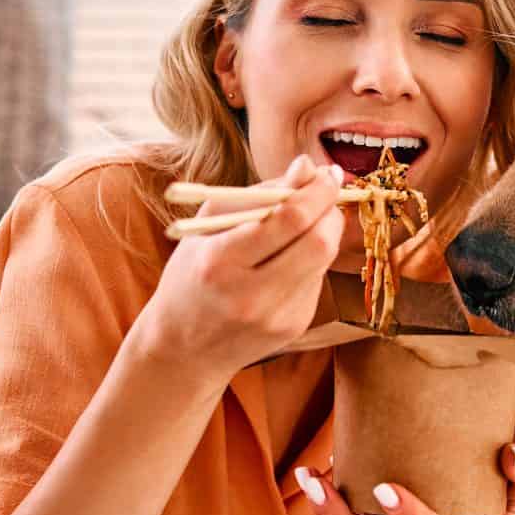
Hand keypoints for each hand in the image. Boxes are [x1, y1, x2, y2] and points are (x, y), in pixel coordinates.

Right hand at [135, 155, 343, 385]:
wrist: (184, 347)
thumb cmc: (192, 274)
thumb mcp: (208, 226)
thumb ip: (259, 193)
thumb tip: (307, 167)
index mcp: (219, 261)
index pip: (288, 219)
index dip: (317, 192)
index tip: (327, 172)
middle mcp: (250, 295)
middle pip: (319, 243)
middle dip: (330, 210)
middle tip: (328, 192)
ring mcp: (275, 317)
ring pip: (324, 261)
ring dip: (323, 232)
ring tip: (305, 221)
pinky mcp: (293, 328)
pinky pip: (316, 281)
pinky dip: (311, 261)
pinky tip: (290, 259)